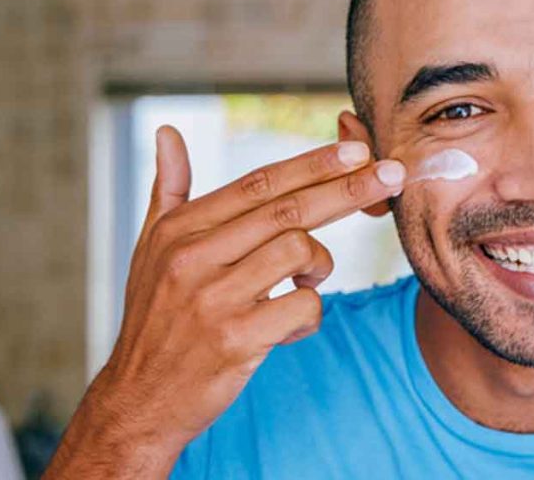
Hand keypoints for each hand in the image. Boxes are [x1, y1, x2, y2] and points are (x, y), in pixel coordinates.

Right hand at [44, 126, 405, 478]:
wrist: (139, 400)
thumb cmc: (156, 319)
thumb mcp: (150, 249)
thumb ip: (168, 190)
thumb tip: (168, 133)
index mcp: (180, 229)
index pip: (260, 183)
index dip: (314, 164)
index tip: (358, 149)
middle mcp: (194, 256)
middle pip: (289, 209)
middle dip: (348, 188)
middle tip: (394, 174)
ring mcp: (214, 298)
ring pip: (300, 251)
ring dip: (319, 265)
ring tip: (305, 278)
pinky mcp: (236, 339)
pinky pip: (304, 306)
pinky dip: (310, 312)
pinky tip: (290, 324)